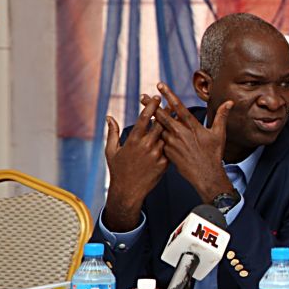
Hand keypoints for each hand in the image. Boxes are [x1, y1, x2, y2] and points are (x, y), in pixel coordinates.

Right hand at [102, 95, 167, 230]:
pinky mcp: (165, 163)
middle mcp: (147, 146)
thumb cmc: (118, 170)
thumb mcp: (111, 151)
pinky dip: (173, 141)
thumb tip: (109, 117)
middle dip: (167, 112)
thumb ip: (112, 133)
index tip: (157, 98)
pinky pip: (170, 149)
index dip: (152, 106)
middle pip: (161, 124)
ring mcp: (157, 154)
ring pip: (168, 136)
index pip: (145, 118)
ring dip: (172, 126)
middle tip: (173, 103)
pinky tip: (180, 135)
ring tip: (178, 117)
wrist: (128, 191)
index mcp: (134, 140)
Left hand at [152, 82, 233, 202]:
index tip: (160, 85)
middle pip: (162, 116)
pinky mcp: (168, 152)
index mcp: (192, 126)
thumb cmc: (214, 154)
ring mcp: (172, 143)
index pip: (178, 107)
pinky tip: (149, 132)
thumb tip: (230, 102)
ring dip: (152, 120)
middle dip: (151, 105)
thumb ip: (221, 116)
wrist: (206, 175)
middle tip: (142, 96)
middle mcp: (180, 133)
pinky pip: (160, 141)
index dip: (168, 95)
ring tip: (144, 112)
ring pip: (158, 128)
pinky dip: (155, 135)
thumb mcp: (219, 134)